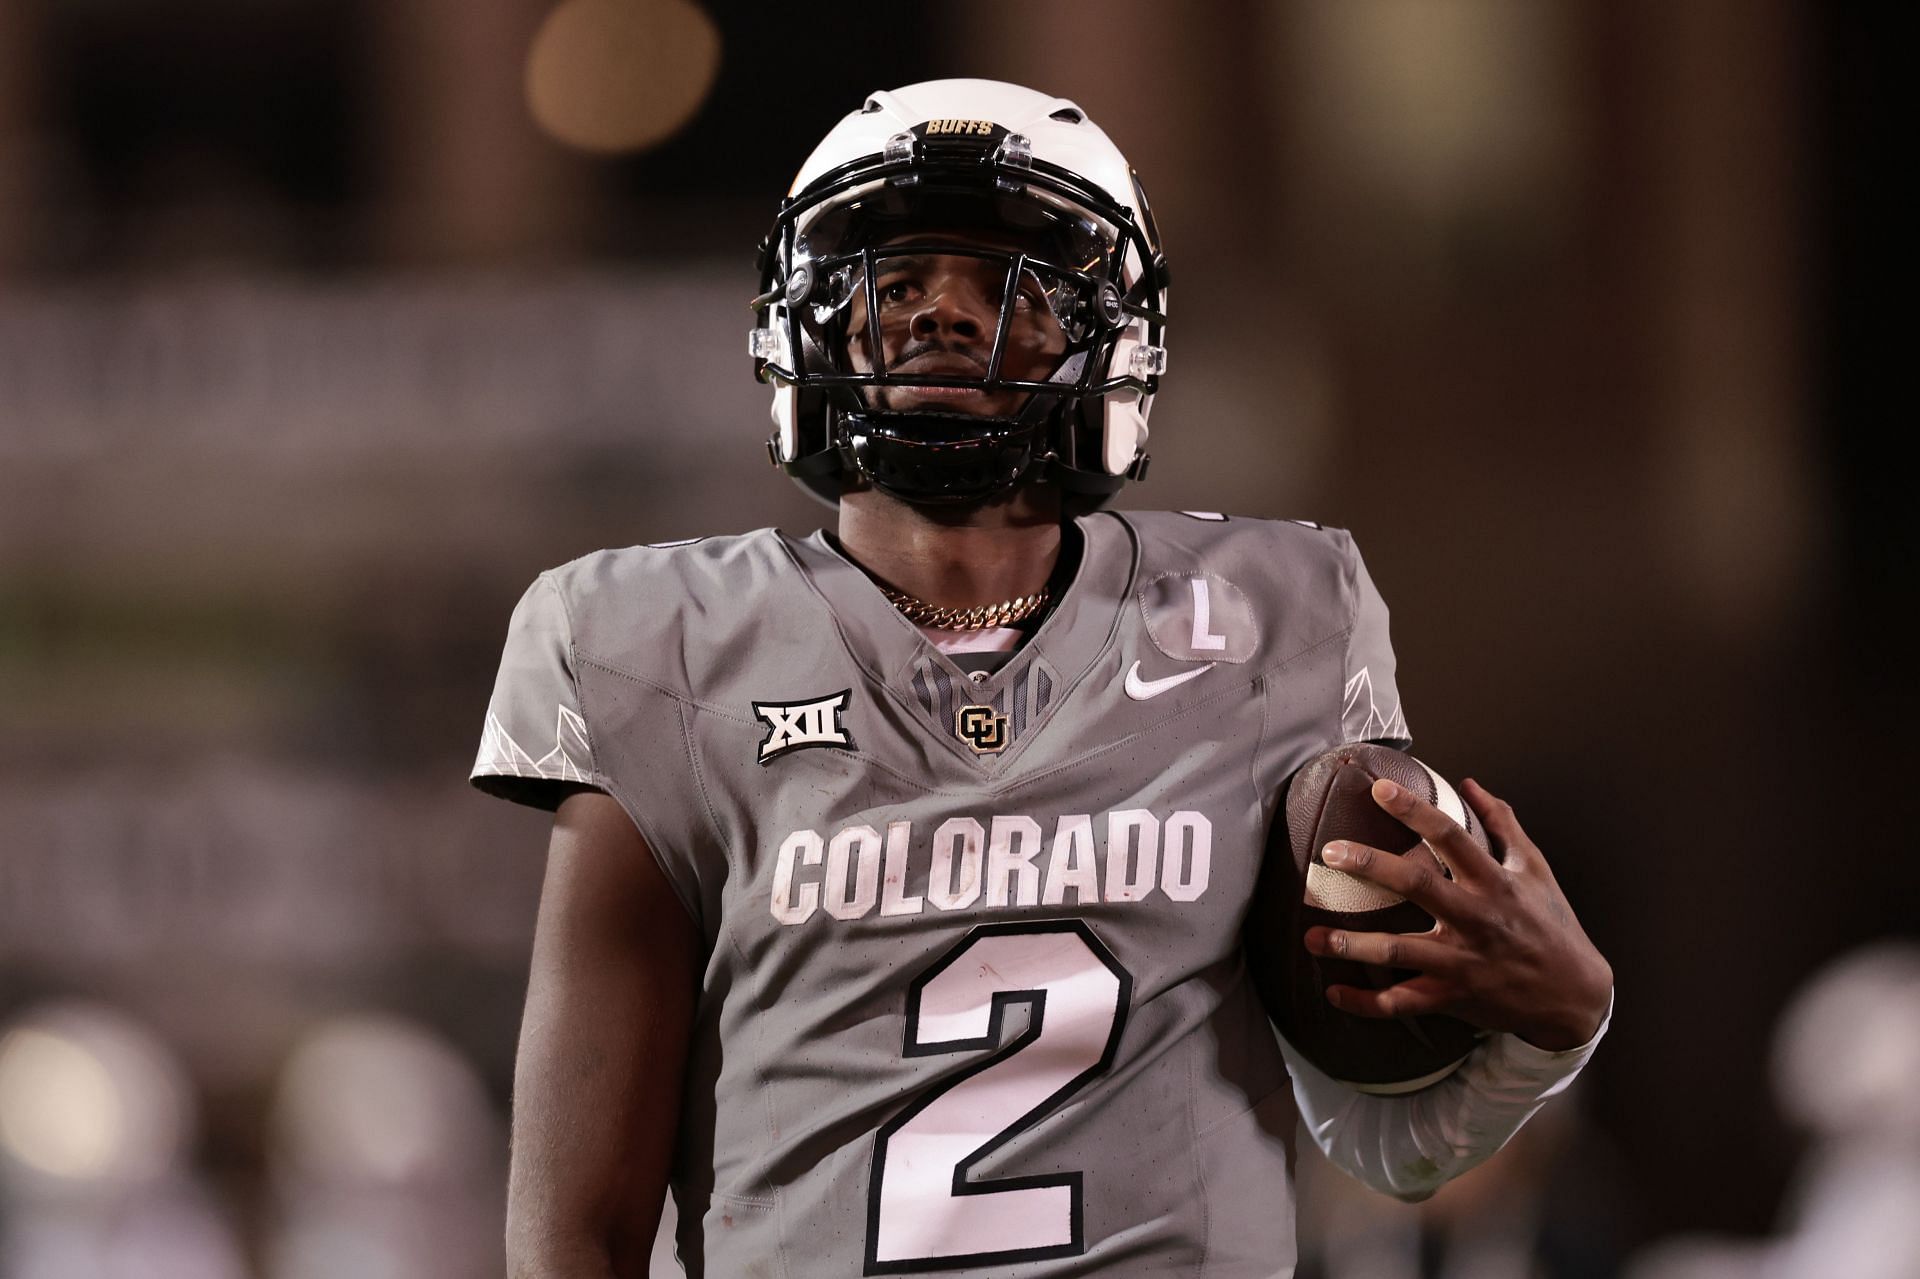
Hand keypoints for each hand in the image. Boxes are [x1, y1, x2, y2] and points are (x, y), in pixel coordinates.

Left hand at [1301, 776, 1612, 1050]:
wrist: (1574, 995)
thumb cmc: (1551, 924)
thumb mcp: (1536, 869)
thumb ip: (1503, 825)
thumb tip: (1470, 784)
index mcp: (1495, 883)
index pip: (1451, 837)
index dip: (1415, 811)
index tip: (1379, 789)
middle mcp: (1476, 919)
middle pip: (1418, 886)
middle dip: (1371, 867)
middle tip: (1330, 852)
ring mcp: (1463, 961)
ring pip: (1401, 952)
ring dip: (1353, 946)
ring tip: (1312, 937)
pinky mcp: (1454, 996)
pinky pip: (1403, 1003)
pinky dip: (1367, 1002)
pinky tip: (1334, 993)